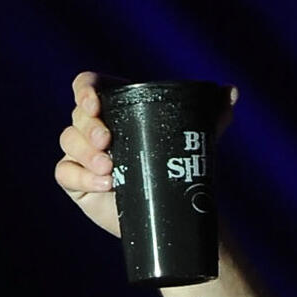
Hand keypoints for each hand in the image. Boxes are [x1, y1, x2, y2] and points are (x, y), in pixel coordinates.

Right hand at [54, 72, 237, 237]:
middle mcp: (95, 127)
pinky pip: (65, 172)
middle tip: (107, 141)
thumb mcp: (196, 139)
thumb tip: (232, 91)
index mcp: (116, 108)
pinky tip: (105, 183)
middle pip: (78, 116)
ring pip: (69, 142)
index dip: (85, 91)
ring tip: (110, 167)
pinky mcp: (77, 180)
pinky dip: (81, 176)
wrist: (174, 209)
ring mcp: (83, 154)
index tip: (95, 103)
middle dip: (89, 126)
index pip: (88, 87)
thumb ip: (213, 114)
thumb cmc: (179, 165)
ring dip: (85, 153)